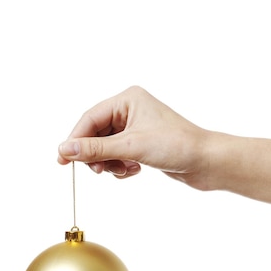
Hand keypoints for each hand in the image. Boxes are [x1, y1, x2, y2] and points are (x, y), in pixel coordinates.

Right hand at [58, 86, 211, 188]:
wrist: (208, 163)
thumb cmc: (177, 146)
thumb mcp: (131, 147)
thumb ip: (95, 149)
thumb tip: (64, 149)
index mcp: (128, 99)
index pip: (90, 118)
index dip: (75, 140)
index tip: (62, 160)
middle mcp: (131, 110)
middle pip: (95, 134)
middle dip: (96, 155)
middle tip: (99, 171)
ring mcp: (137, 128)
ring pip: (106, 147)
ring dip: (110, 163)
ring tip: (125, 170)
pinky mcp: (143, 144)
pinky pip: (119, 155)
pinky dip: (122, 166)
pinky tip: (135, 171)